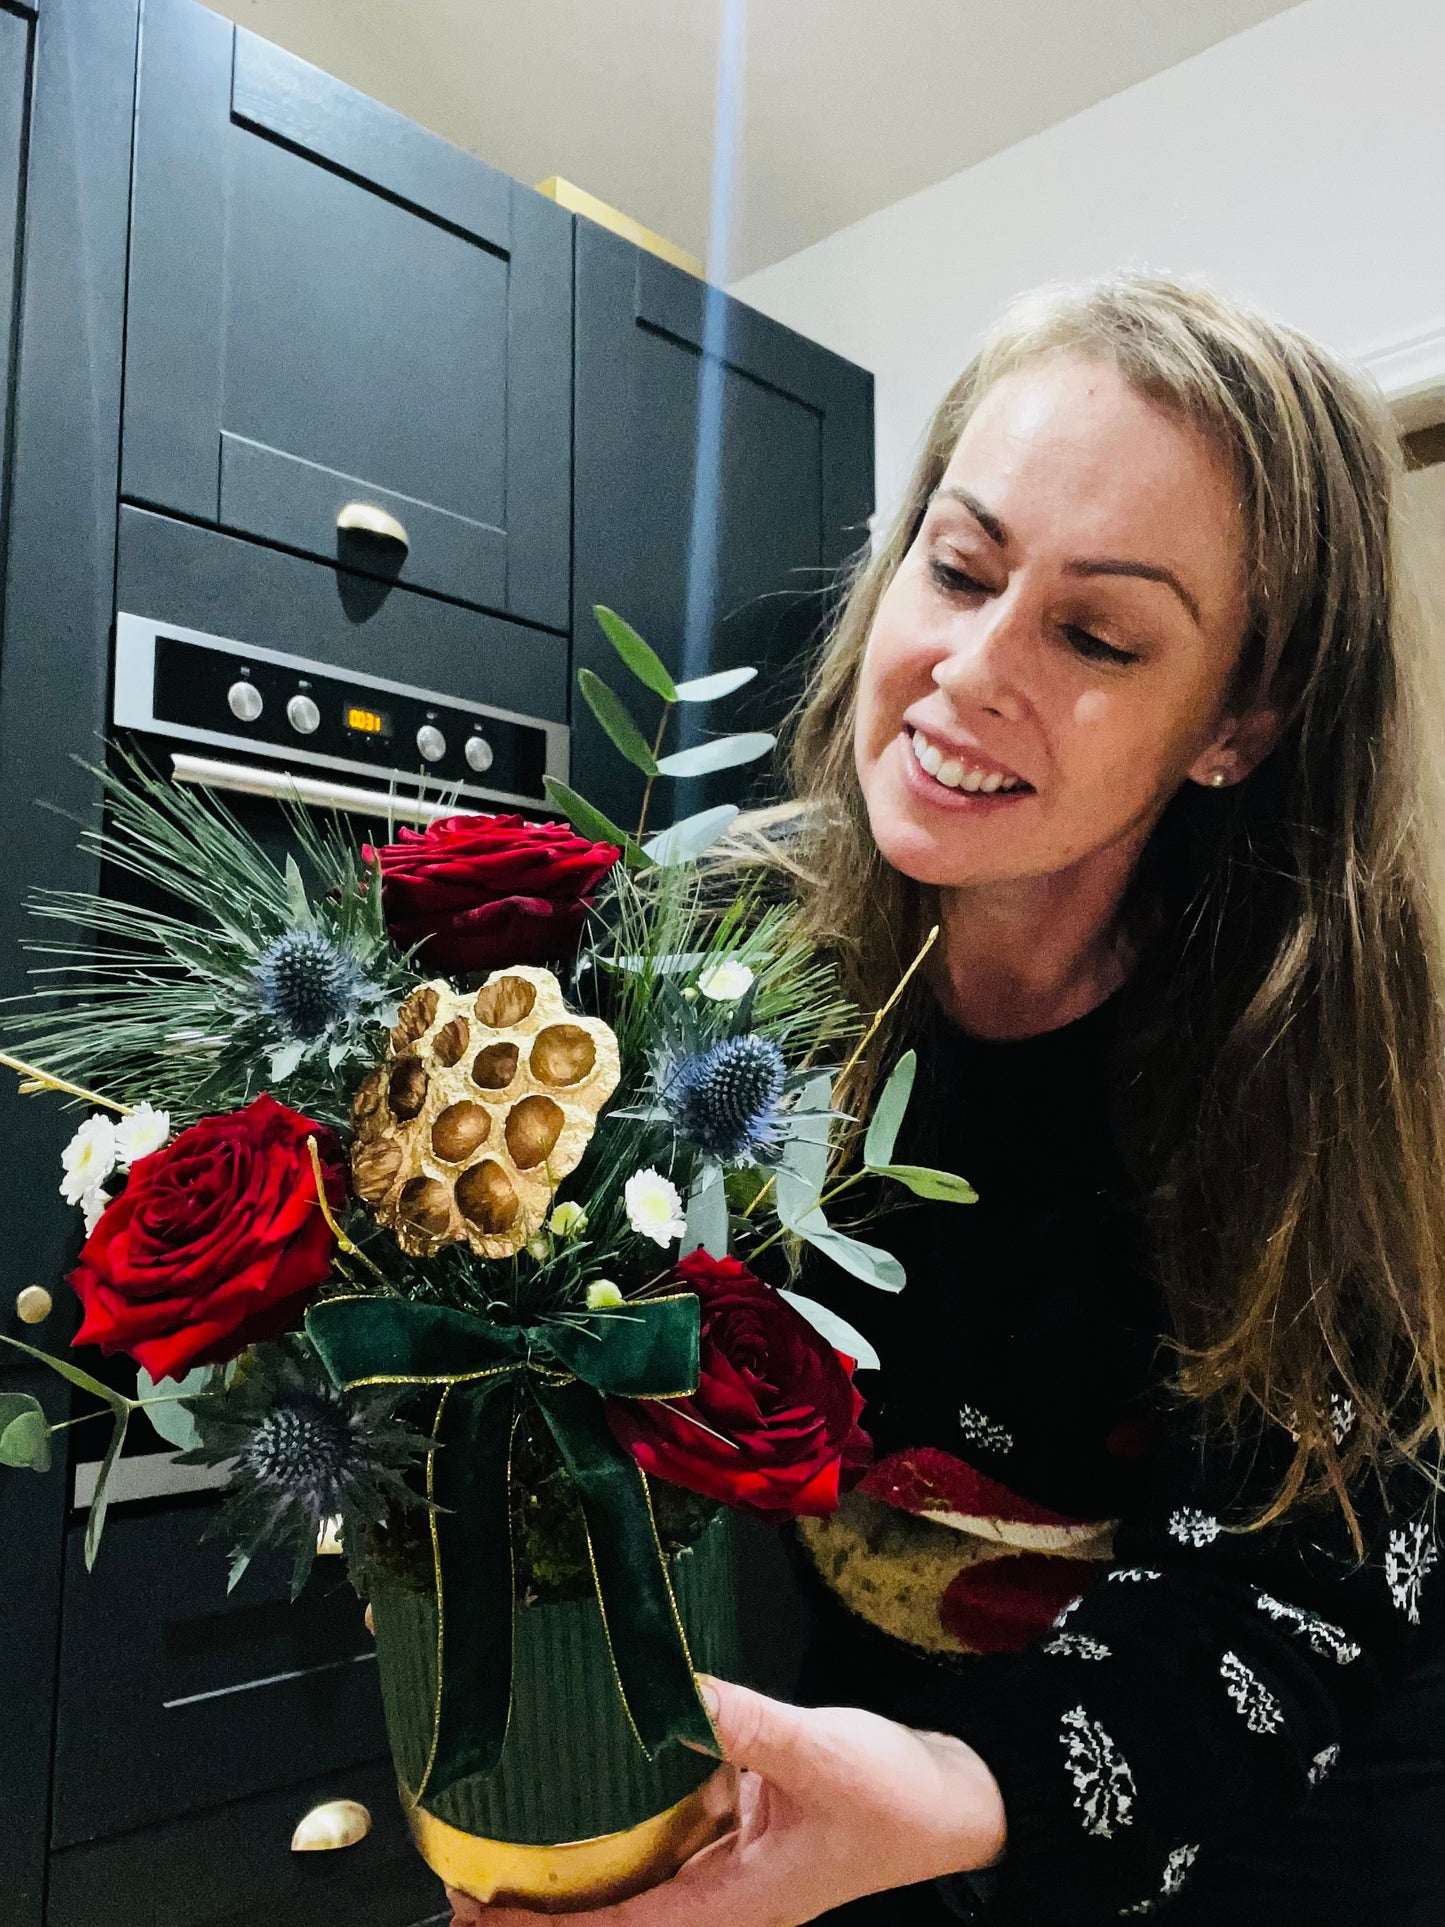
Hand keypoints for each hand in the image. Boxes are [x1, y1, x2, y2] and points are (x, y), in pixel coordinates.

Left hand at [447, 1674, 1006, 1926]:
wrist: (960, 1802)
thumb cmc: (900, 1799)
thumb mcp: (819, 1754)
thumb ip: (744, 1723)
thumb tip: (673, 1687)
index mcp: (735, 1906)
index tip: (474, 1908)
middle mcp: (724, 1897)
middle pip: (614, 1917)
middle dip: (539, 1908)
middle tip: (463, 1875)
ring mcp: (732, 1867)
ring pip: (635, 1877)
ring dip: (575, 1865)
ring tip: (506, 1832)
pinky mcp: (743, 1829)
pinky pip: (667, 1832)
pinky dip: (623, 1816)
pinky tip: (595, 1775)